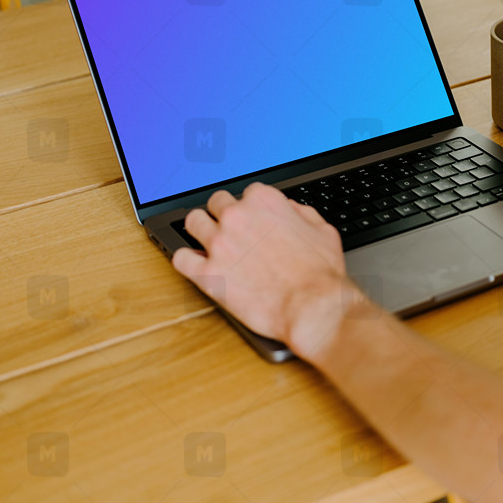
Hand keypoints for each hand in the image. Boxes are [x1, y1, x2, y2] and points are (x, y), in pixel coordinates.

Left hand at [172, 182, 352, 355]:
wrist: (312, 308)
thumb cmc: (320, 274)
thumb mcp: (322, 230)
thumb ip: (300, 213)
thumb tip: (289, 210)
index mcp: (264, 201)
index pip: (247, 193)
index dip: (251, 209)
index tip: (253, 220)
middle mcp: (237, 216)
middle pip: (216, 203)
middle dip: (224, 215)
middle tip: (231, 231)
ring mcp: (219, 244)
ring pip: (193, 222)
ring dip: (200, 229)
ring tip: (207, 242)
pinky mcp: (207, 274)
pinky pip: (180, 258)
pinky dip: (186, 260)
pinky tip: (195, 265)